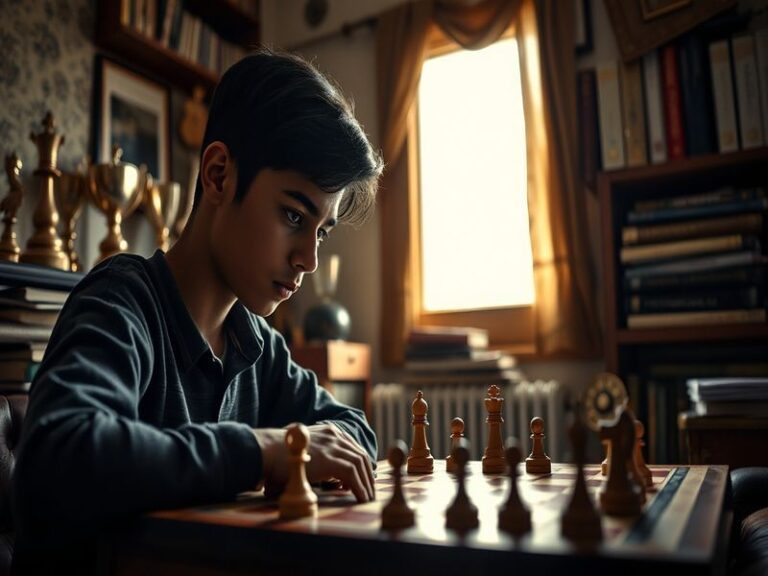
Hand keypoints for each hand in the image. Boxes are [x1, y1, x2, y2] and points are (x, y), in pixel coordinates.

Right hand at [253, 423, 374, 502]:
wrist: (267, 452)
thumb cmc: (277, 456)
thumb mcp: (301, 451)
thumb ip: (314, 457)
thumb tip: (319, 472)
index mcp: (328, 431)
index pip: (352, 447)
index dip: (359, 464)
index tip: (362, 478)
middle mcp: (333, 435)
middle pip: (359, 455)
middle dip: (367, 474)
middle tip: (369, 490)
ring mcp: (333, 446)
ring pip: (359, 465)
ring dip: (366, 483)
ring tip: (367, 498)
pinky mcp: (330, 460)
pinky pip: (352, 475)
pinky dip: (359, 488)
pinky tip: (360, 499)